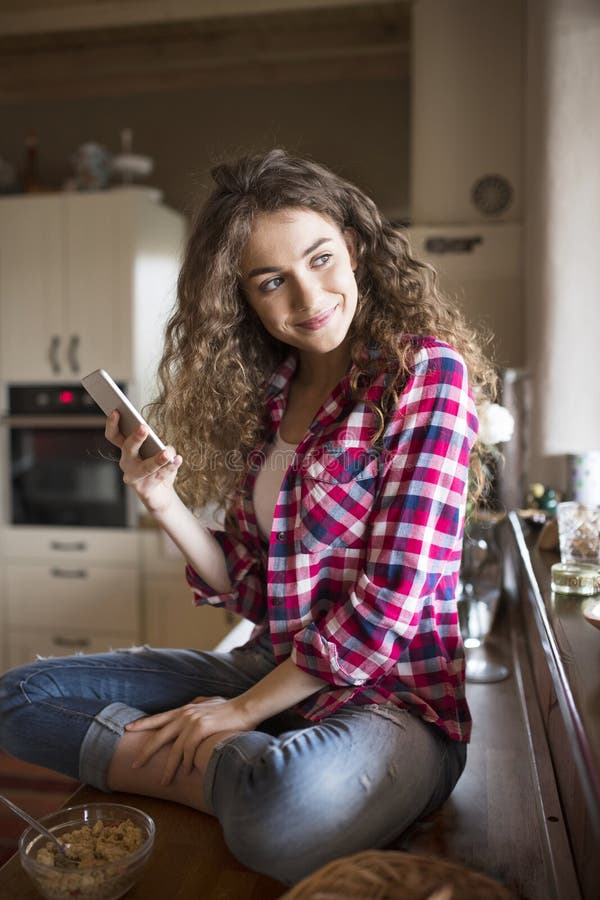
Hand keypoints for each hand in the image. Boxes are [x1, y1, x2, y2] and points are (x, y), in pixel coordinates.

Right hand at [105, 411, 181, 514]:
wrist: (160, 494)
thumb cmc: (158, 468)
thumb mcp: (160, 452)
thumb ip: (161, 446)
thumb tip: (165, 448)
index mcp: (126, 449)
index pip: (114, 435)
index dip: (112, 424)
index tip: (116, 411)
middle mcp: (126, 462)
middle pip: (127, 448)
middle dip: (135, 438)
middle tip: (144, 427)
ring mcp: (133, 477)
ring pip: (145, 467)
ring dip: (157, 459)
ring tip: (167, 453)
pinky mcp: (144, 489)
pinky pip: (159, 476)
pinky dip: (170, 467)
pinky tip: (178, 459)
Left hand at [125, 696, 255, 785]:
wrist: (246, 708)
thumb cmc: (229, 709)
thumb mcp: (208, 705)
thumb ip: (196, 708)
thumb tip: (190, 708)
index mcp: (185, 710)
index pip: (159, 717)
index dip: (142, 723)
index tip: (127, 729)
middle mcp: (185, 714)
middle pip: (159, 736)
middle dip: (146, 752)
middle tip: (135, 765)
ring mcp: (192, 721)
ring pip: (174, 749)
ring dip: (169, 768)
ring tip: (164, 781)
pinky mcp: (201, 728)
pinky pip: (188, 751)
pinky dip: (185, 763)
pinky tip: (185, 772)